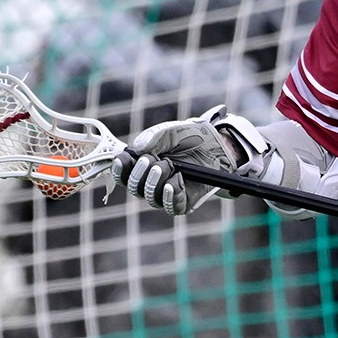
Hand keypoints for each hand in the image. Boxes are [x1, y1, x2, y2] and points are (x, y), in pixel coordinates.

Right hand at [111, 106, 269, 214]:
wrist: (218, 145)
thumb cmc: (191, 137)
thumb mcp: (172, 132)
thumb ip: (155, 137)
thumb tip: (138, 148)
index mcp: (142, 164)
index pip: (123, 173)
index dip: (120, 168)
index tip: (125, 157)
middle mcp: (151, 182)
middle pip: (134, 187)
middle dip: (140, 173)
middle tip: (152, 159)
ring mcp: (167, 193)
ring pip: (151, 198)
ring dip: (155, 182)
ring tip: (167, 165)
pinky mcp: (183, 201)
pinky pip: (171, 206)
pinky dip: (170, 195)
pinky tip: (174, 182)